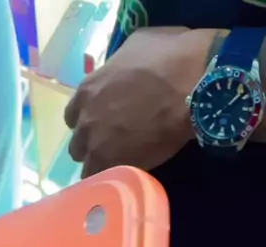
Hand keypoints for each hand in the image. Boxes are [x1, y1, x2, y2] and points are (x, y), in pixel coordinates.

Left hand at [65, 27, 217, 176]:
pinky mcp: (115, 166)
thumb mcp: (137, 46)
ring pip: (88, 167)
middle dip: (93, 145)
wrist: (193, 86)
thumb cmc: (170, 58)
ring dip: (102, 166)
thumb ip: (119, 66)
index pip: (73, 115)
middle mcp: (86, 120)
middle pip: (78, 144)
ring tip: (123, 165)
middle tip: (114, 146)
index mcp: (87, 90)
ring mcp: (98, 146)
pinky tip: (129, 175)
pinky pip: (105, 180)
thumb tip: (123, 72)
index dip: (89, 120)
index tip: (103, 123)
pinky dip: (114, 179)